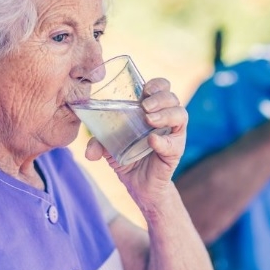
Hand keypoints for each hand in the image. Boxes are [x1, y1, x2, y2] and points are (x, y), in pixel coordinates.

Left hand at [84, 77, 186, 208]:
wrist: (139, 186)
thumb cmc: (127, 157)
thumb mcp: (109, 147)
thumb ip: (98, 144)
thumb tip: (89, 152)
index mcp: (152, 110)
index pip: (162, 88)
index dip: (157, 84)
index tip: (144, 89)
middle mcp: (166, 119)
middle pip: (172, 98)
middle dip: (160, 98)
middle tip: (145, 106)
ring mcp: (173, 135)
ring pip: (180, 115)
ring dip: (165, 114)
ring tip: (150, 120)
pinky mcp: (175, 152)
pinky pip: (174, 143)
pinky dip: (163, 141)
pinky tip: (153, 141)